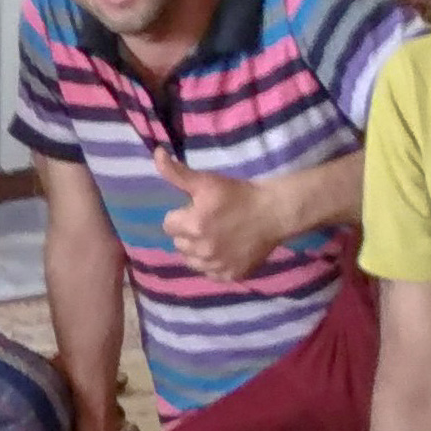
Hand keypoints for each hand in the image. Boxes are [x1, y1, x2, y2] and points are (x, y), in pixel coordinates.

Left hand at [152, 148, 287, 282]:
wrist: (273, 213)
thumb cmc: (239, 194)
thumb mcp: (207, 181)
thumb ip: (177, 172)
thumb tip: (157, 154)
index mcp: (193, 226)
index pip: (168, 225)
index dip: (181, 215)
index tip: (197, 209)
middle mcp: (202, 250)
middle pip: (179, 244)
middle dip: (188, 233)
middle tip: (208, 222)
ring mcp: (216, 266)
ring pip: (192, 261)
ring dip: (198, 251)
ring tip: (216, 237)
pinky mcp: (230, 276)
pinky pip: (210, 273)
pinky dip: (214, 264)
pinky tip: (225, 250)